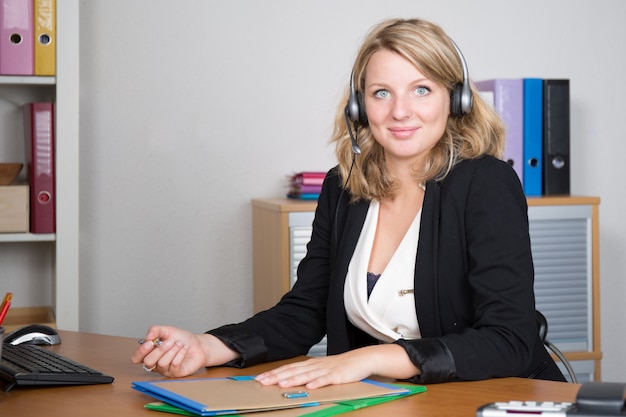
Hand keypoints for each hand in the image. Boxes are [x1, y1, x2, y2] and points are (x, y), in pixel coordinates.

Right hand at [130, 325, 238, 376]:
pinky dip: (180, 354)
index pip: (136, 358)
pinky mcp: (176, 374)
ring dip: (172, 350)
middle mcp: (155, 363)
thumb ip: (156, 330)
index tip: (150, 342)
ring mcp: (165, 370)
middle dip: (160, 349)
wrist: (198, 344)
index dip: (140, 352)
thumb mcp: (168, 330)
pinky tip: (184, 349)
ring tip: (180, 344)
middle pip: (148, 362)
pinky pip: (174, 366)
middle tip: (171, 341)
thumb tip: (147, 337)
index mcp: (150, 353)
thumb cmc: (182, 338)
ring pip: (162, 363)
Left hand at [255, 344, 418, 388]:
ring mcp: (328, 370)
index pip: (290, 368)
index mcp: (312, 364)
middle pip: (294, 370)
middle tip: (262, 381)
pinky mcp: (339, 375)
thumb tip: (292, 381)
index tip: (260, 378)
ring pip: (307, 375)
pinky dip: (318, 383)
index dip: (275, 373)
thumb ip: (309, 374)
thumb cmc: (343, 367)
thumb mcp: (323, 370)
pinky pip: (327, 380)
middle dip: (277, 376)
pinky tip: (309, 387)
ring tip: (280, 384)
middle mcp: (317, 365)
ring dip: (293, 379)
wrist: (364, 359)